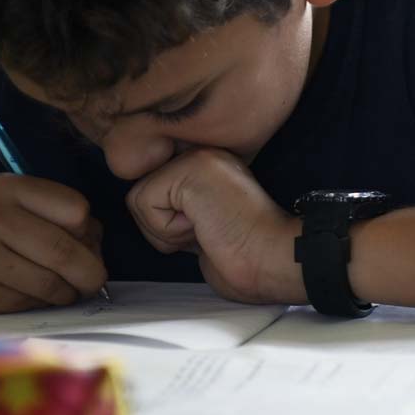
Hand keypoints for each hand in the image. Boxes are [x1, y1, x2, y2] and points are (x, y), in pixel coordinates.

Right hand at [0, 173, 106, 314]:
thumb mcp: (4, 199)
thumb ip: (50, 212)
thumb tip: (97, 244)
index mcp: (7, 189)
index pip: (76, 210)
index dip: (89, 231)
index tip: (86, 240)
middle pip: (66, 252)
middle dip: (90, 273)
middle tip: (93, 280)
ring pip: (50, 285)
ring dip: (66, 293)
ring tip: (62, 289)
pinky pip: (26, 304)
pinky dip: (39, 305)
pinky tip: (30, 295)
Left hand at [126, 148, 304, 303]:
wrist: (276, 259)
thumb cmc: (250, 258)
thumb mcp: (205, 228)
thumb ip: (180, 213)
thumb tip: (151, 215)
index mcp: (208, 169)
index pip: (155, 193)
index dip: (169, 226)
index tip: (207, 235)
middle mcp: (202, 155)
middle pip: (141, 194)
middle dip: (162, 229)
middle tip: (206, 233)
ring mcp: (196, 157)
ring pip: (138, 198)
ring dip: (166, 230)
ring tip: (206, 229)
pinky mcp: (188, 169)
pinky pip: (144, 203)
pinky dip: (167, 230)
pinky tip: (204, 227)